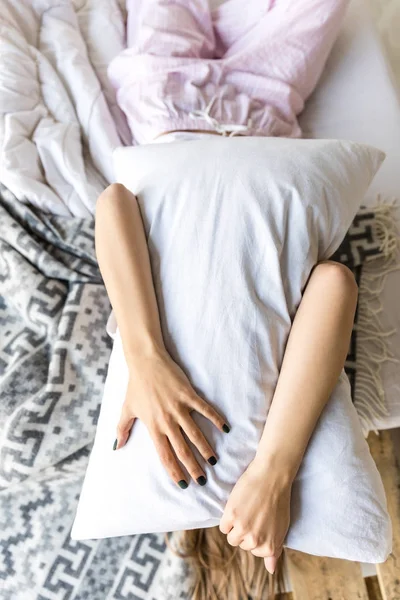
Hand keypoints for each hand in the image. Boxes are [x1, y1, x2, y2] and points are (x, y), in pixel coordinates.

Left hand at [114, 345, 228, 487]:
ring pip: (194, 433)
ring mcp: (178, 407)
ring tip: (214, 461)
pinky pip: (204, 409)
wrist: (145, 361)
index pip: (164, 455)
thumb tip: (116, 446)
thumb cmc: (136, 385)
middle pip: (181, 449)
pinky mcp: (188, 394)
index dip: (174, 471)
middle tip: (203, 480)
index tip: (183, 484)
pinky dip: (216, 419)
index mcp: (152, 427)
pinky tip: (225, 429)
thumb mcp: (126, 409)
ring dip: (205, 449)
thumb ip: (122, 429)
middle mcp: (166, 420)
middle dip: (193, 467)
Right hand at [219, 457, 292, 573]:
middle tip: (255, 513)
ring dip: (235, 525)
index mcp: (269, 547)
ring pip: (231, 537)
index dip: (256, 534)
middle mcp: (256, 541)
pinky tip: (239, 506)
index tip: (262, 521)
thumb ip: (274, 550)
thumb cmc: (279, 500)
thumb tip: (271, 570)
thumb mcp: (281, 528)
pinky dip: (228, 517)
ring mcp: (243, 529)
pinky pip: (223, 526)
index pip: (254, 551)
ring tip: (246, 510)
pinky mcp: (231, 515)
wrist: (272, 475)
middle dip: (245, 530)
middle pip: (241, 544)